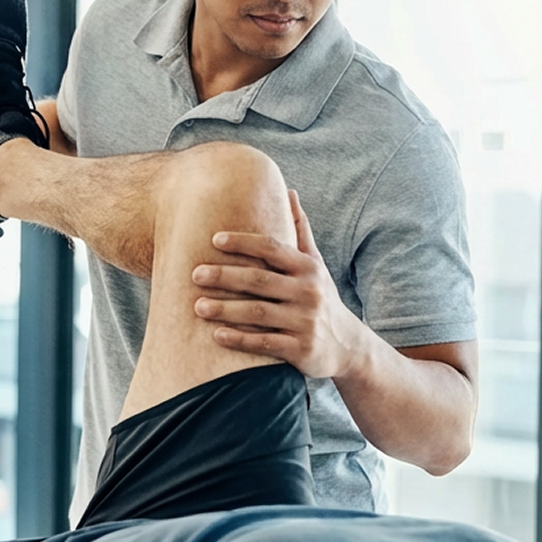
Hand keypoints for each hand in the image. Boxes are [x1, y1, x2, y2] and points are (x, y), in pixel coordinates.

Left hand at [191, 190, 360, 378]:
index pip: (272, 248)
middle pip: (260, 280)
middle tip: (195, 274)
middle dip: (225, 276)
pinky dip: (240, 339)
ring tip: (197, 307)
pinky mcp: (301, 349)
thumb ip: (300, 230)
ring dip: (226, 310)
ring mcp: (305, 321)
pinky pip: (265, 343)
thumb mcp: (316, 263)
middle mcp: (308, 291)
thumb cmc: (320, 297)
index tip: (214, 239)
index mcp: (307, 268)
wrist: (347, 345)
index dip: (243, 242)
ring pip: (259, 313)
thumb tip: (289, 192)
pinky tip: (217, 335)